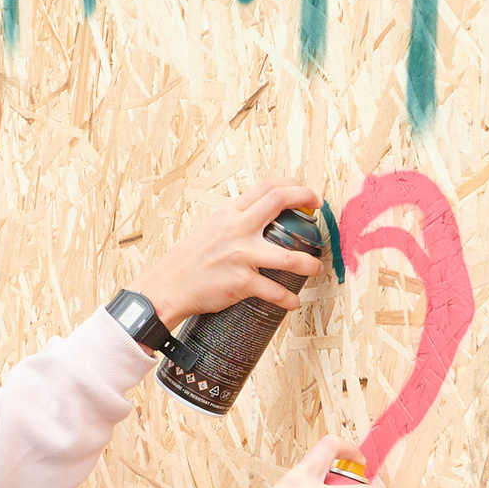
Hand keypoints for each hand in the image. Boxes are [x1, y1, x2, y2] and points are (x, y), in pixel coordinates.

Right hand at [130, 180, 324, 323]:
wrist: (167, 286)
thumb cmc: (189, 261)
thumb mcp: (211, 229)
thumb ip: (235, 222)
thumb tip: (259, 219)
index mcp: (229, 213)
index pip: (266, 187)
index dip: (292, 184)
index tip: (305, 191)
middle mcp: (236, 229)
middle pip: (278, 201)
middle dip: (306, 198)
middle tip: (321, 208)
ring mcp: (240, 256)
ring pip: (287, 256)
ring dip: (308, 262)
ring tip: (317, 267)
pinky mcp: (240, 283)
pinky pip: (273, 291)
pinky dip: (287, 298)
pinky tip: (293, 302)